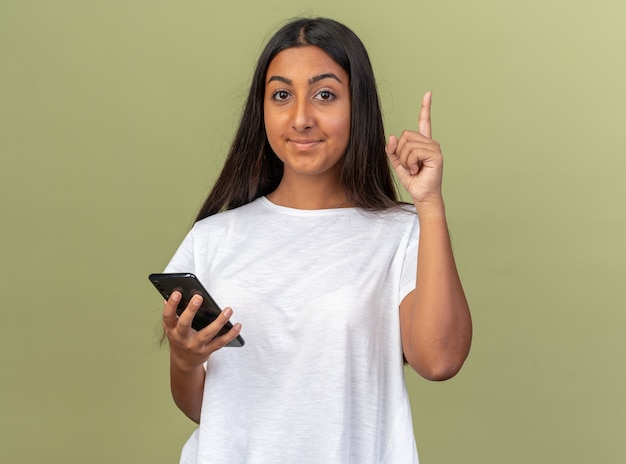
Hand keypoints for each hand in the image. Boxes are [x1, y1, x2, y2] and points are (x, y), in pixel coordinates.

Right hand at [162, 292, 241, 371]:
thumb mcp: (171, 326)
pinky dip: (230, 334)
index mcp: (172, 329)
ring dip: (219, 322)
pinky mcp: (207, 350)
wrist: (183, 362)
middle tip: (198, 297)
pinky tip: (238, 325)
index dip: (171, 305)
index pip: (168, 316)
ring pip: (207, 334)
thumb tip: (167, 297)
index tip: (177, 293)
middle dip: (191, 310)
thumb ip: (171, 313)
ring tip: (228, 310)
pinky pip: (220, 342)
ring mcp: (195, 345)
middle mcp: (182, 338)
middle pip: (184, 324)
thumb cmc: (179, 338)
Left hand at [385, 91, 443, 206]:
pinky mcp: (436, 154)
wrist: (422, 195)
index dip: (425, 108)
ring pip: (408, 145)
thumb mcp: (397, 163)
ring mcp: (434, 147)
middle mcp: (430, 142)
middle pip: (405, 135)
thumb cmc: (413, 180)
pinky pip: (414, 152)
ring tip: (414, 169)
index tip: (428, 93)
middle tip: (410, 166)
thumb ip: (393, 150)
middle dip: (401, 152)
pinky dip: (410, 163)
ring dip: (406, 160)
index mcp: (422, 143)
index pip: (424, 122)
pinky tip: (418, 169)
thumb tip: (392, 136)